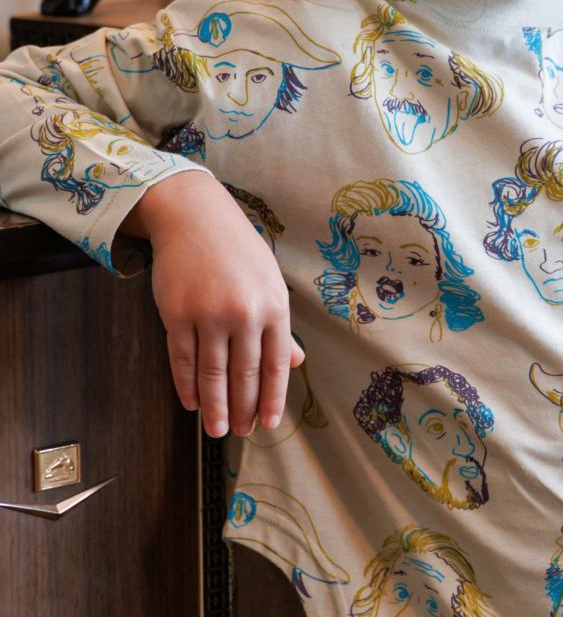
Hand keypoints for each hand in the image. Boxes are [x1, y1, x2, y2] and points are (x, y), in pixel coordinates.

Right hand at [120, 171, 304, 436]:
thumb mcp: (269, 281)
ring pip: (213, 374)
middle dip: (244, 409)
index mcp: (274, 305)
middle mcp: (244, 313)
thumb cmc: (238, 250)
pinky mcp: (177, 314)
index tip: (268, 423)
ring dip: (216, 407)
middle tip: (241, 433)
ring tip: (218, 429)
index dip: (272, 399)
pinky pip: (183, 360)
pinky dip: (187, 386)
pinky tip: (192, 402)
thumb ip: (280, 326)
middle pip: (244, 375)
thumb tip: (295, 364)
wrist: (196, 217)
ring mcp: (209, 314)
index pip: (276, 365)